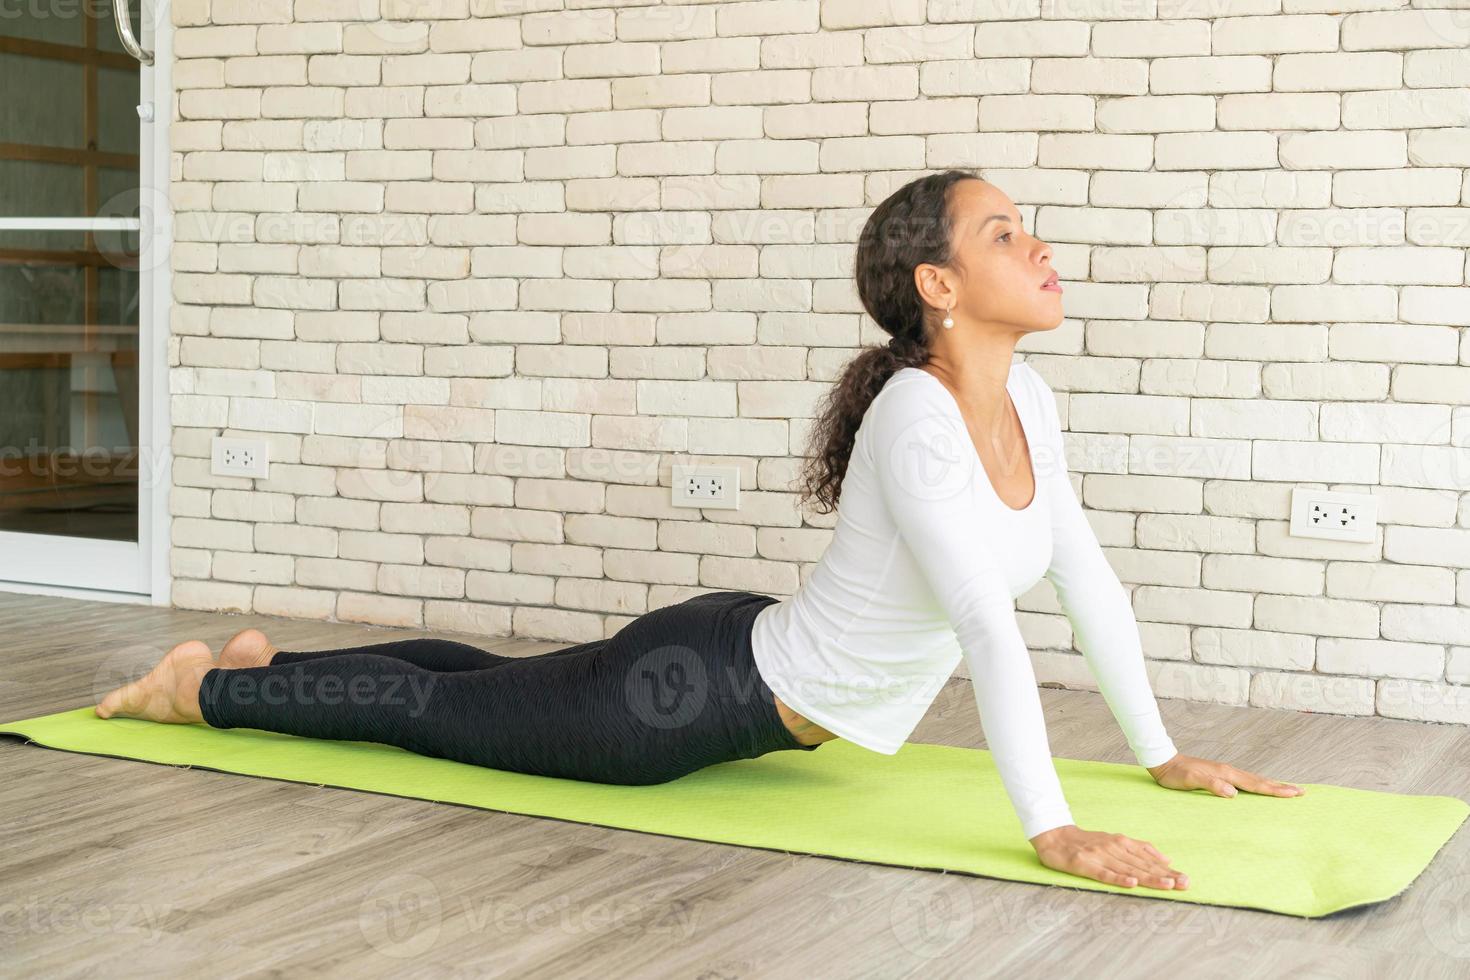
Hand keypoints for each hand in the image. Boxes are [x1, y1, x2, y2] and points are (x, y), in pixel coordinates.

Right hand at [1030, 825, 1188, 890]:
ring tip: (1167, 885)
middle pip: (1142, 865)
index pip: (1148, 860)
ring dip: (1149, 878)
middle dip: (1165, 875)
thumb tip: (1165, 860)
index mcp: (1122, 843)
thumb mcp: (1115, 840)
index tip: (1185, 879)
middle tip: (1184, 884)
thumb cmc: (1087, 842)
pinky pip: (1103, 873)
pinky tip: (1131, 884)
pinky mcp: (1085, 864)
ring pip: (1128, 869)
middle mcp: (1114, 848)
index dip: (1167, 870)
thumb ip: (1139, 849)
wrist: (1055, 836)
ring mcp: (1100, 856)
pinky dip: (1118, 878)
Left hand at [1147, 753, 1304, 798]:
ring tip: (1285, 790)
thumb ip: (1212, 785)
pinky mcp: (1219, 775)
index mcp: (1226, 774)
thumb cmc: (1176, 774)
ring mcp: (1224, 772)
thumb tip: (1233, 793)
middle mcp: (1228, 771)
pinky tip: (1257, 788)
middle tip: (1301, 792)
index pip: (1255, 784)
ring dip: (1270, 785)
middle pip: (1259, 781)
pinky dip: (1256, 785)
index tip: (1295, 793)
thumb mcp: (1191, 780)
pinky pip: (1244, 781)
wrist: (1163, 761)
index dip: (1275, 790)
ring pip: (1253, 780)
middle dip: (1280, 787)